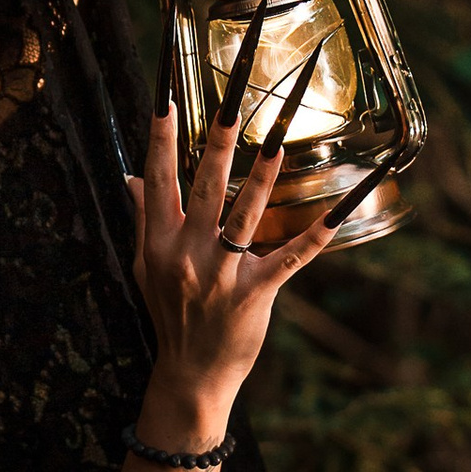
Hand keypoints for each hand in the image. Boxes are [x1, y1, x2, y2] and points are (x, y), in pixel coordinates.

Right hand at [124, 40, 360, 437]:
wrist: (189, 375)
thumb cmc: (169, 316)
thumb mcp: (146, 267)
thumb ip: (142, 219)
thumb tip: (130, 177)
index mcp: (161, 242)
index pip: (158, 180)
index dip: (162, 139)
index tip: (166, 96)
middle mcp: (190, 253)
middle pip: (204, 186)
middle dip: (217, 139)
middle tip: (231, 96)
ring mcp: (224, 274)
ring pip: (245, 215)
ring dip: (261, 176)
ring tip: (277, 139)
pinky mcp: (257, 292)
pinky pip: (292, 257)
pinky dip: (317, 234)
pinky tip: (340, 211)